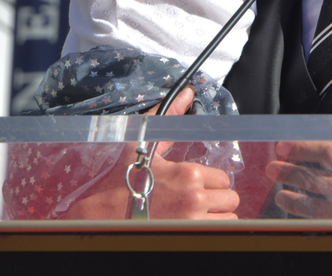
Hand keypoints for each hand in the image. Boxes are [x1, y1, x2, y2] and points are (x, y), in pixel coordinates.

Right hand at [66, 87, 238, 219]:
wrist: (101, 217)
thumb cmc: (121, 181)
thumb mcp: (143, 145)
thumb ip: (170, 118)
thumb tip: (187, 92)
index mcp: (188, 173)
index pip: (224, 178)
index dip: (212, 182)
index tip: (197, 186)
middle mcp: (195, 197)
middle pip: (230, 198)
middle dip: (217, 200)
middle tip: (199, 201)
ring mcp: (193, 221)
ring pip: (229, 218)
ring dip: (217, 216)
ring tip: (196, 215)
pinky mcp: (188, 237)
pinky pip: (221, 232)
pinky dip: (212, 229)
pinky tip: (194, 226)